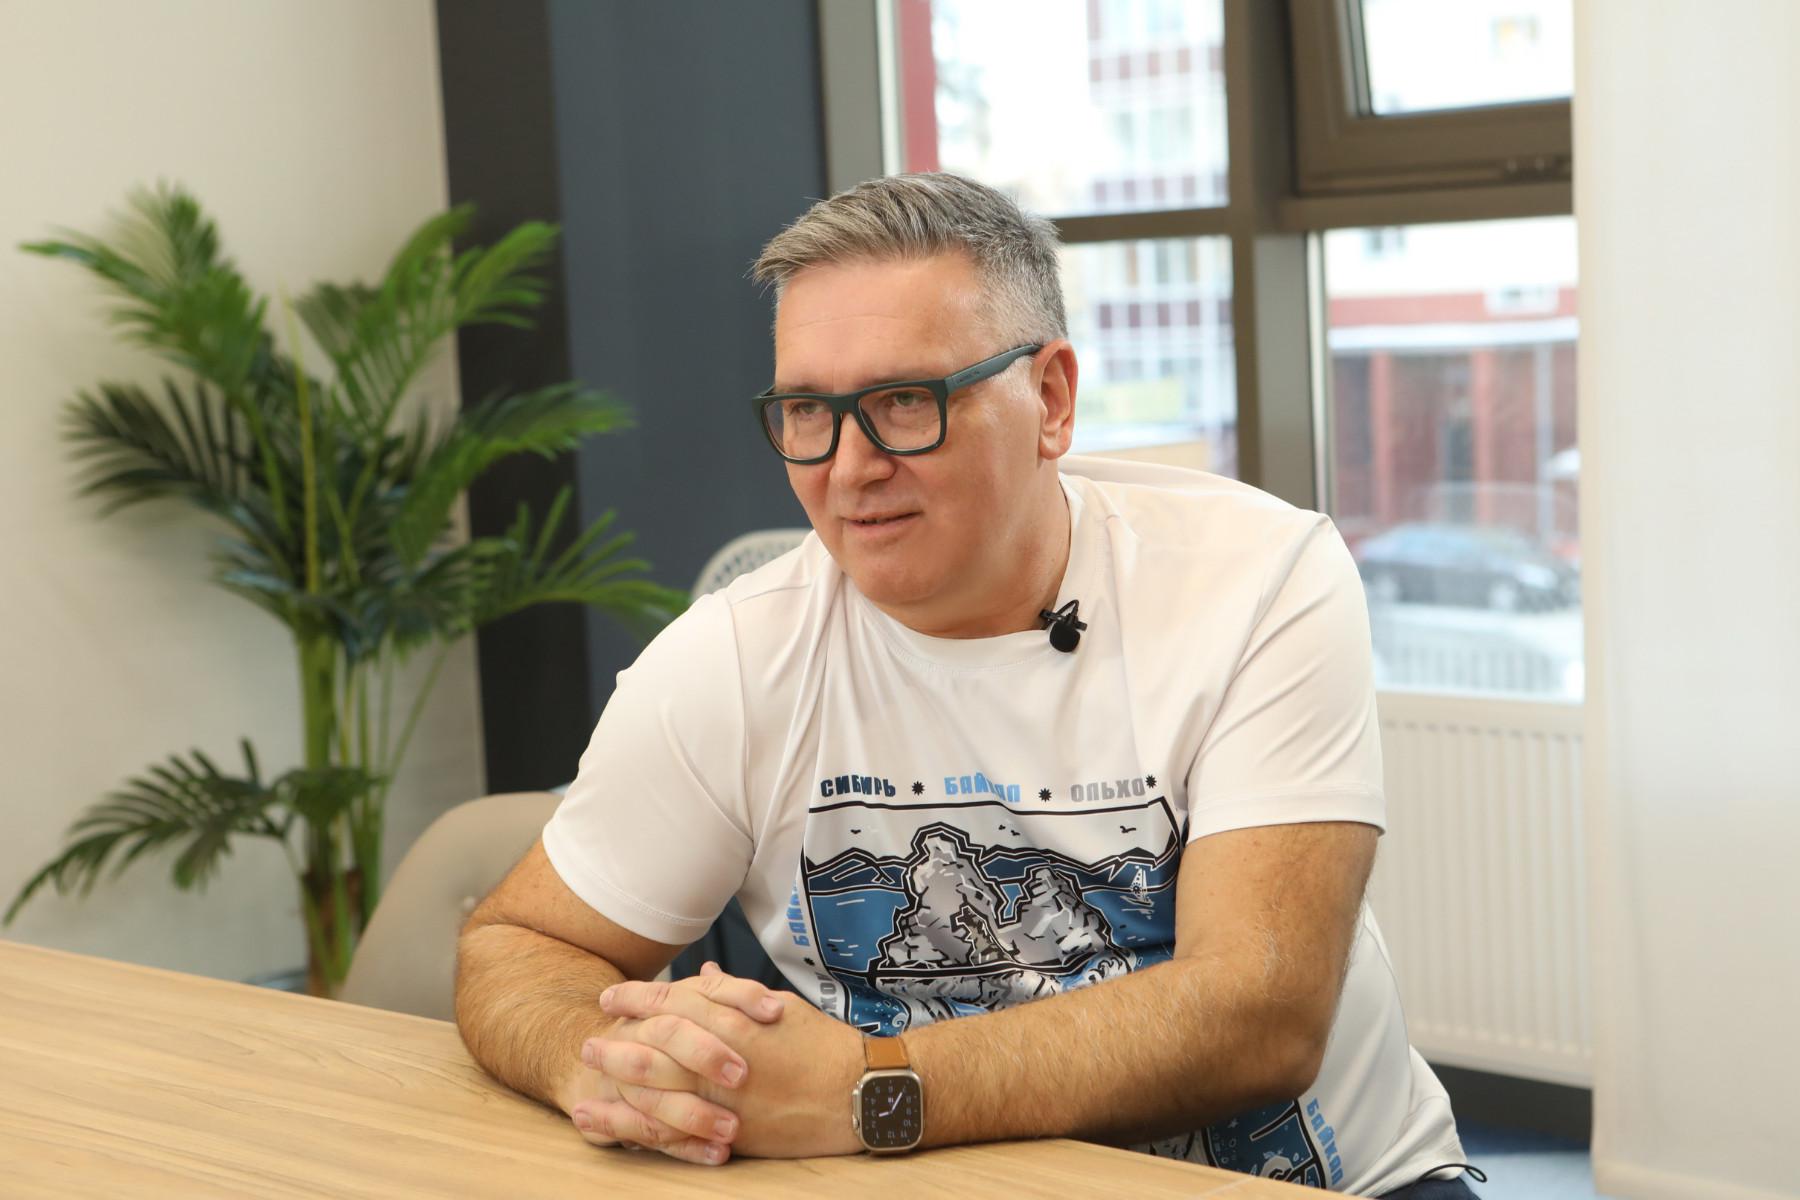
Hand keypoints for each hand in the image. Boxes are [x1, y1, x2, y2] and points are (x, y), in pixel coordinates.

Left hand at [587, 963, 864, 1159]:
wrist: (861, 1091)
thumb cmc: (824, 1045)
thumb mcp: (780, 1007)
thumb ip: (736, 993)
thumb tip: (705, 975)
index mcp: (736, 1020)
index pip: (673, 1003)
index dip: (637, 998)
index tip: (610, 997)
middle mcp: (725, 1058)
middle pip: (654, 1048)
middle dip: (616, 1045)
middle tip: (588, 1043)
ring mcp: (727, 1098)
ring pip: (658, 1090)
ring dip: (618, 1086)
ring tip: (589, 1085)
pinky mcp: (734, 1132)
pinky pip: (677, 1131)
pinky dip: (642, 1129)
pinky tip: (618, 1130)